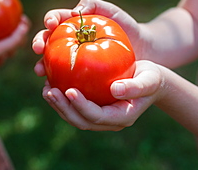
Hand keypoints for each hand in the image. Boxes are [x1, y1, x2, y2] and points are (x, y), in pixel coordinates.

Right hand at [32, 0, 143, 75]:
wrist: (140, 48)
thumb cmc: (125, 26)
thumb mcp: (110, 11)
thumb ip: (92, 4)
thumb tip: (74, 12)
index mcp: (72, 22)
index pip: (56, 18)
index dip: (50, 19)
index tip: (51, 24)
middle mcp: (68, 39)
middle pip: (47, 39)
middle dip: (39, 42)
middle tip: (39, 48)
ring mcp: (72, 57)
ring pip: (50, 60)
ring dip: (41, 64)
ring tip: (40, 70)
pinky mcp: (78, 74)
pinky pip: (64, 78)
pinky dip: (56, 82)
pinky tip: (53, 86)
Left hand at [42, 60, 165, 130]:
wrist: (150, 79)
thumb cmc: (151, 77)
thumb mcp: (149, 80)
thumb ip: (135, 87)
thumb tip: (114, 90)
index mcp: (121, 117)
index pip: (96, 116)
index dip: (81, 105)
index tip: (69, 90)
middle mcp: (109, 120)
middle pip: (81, 121)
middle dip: (63, 108)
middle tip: (49, 91)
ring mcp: (101, 115)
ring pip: (75, 117)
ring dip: (59, 105)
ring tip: (46, 89)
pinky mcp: (95, 106)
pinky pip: (75, 106)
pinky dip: (62, 98)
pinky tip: (52, 84)